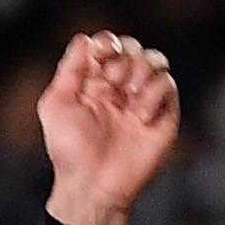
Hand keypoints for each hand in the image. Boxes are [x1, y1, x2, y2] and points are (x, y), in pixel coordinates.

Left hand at [40, 31, 179, 224]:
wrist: (94, 185)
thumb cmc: (70, 150)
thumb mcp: (56, 103)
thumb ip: (70, 68)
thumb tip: (86, 39)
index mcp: (95, 82)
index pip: (109, 45)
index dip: (108, 43)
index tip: (102, 54)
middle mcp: (121, 89)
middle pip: (133, 48)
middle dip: (122, 60)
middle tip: (112, 84)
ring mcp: (143, 102)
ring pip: (155, 61)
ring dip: (141, 71)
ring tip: (130, 97)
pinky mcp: (164, 118)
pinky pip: (169, 85)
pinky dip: (155, 94)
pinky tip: (141, 116)